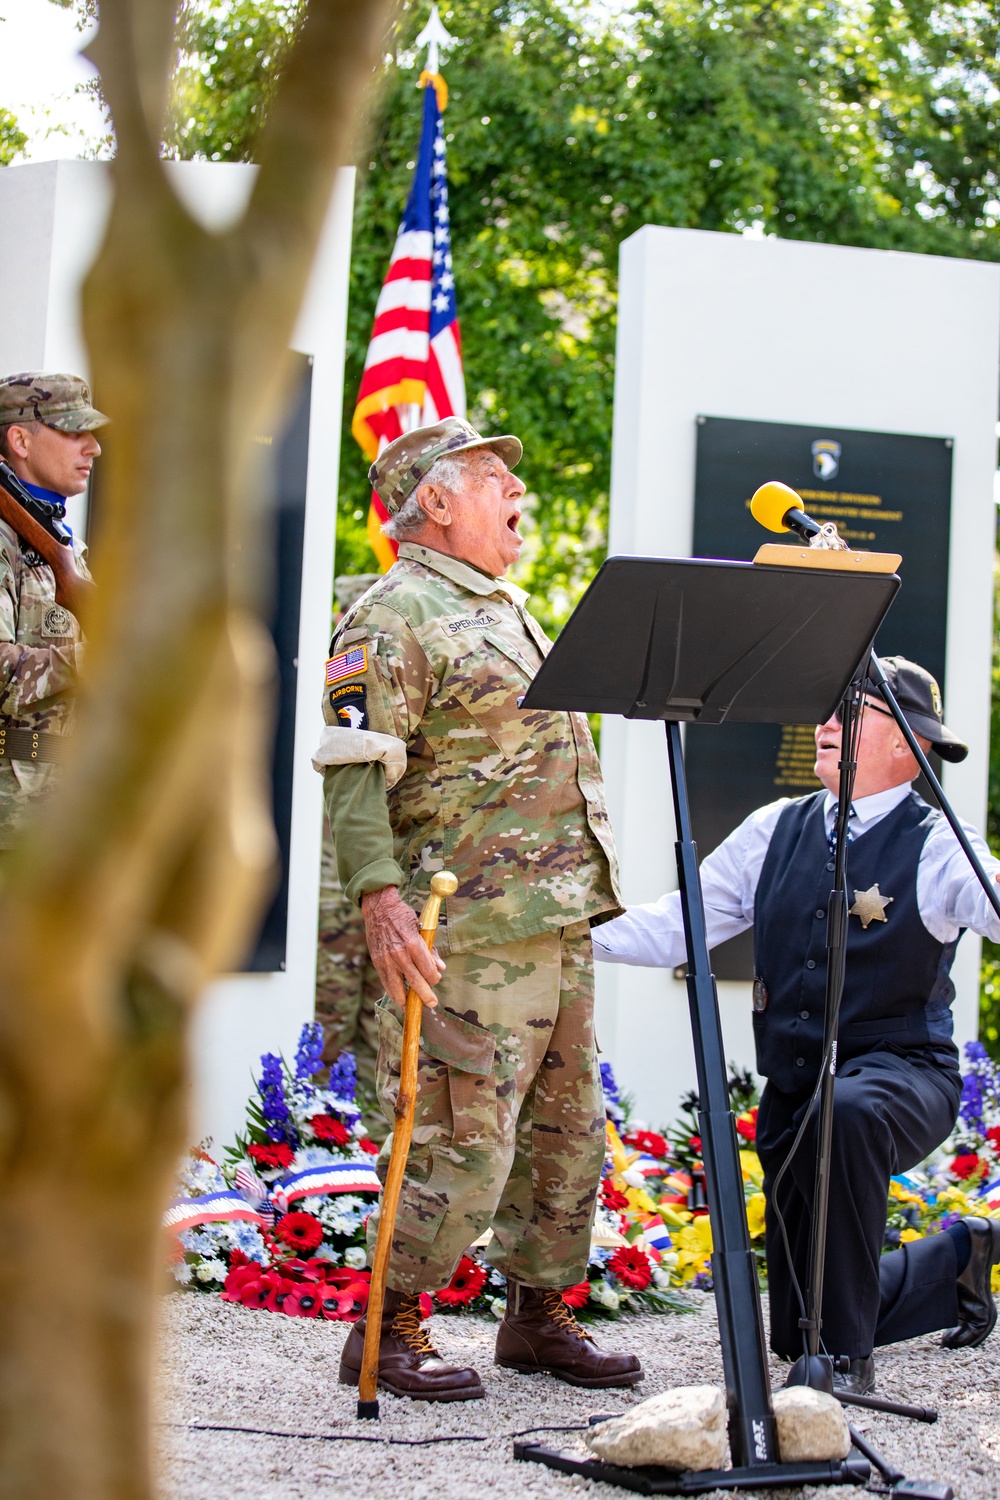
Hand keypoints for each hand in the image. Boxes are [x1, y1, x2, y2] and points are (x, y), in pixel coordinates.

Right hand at [361, 885, 444, 1008]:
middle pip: (415, 982)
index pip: (427, 970)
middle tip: (432, 1003)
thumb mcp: (421, 928)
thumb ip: (431, 950)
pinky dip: (392, 992)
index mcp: (413, 945)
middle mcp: (399, 955)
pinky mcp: (377, 961)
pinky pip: (385, 981)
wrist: (379, 908)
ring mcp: (386, 960)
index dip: (434, 978)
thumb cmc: (403, 916)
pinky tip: (398, 998)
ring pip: (397, 987)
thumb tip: (441, 967)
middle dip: (425, 995)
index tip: (436, 980)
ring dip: (405, 999)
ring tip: (411, 1008)